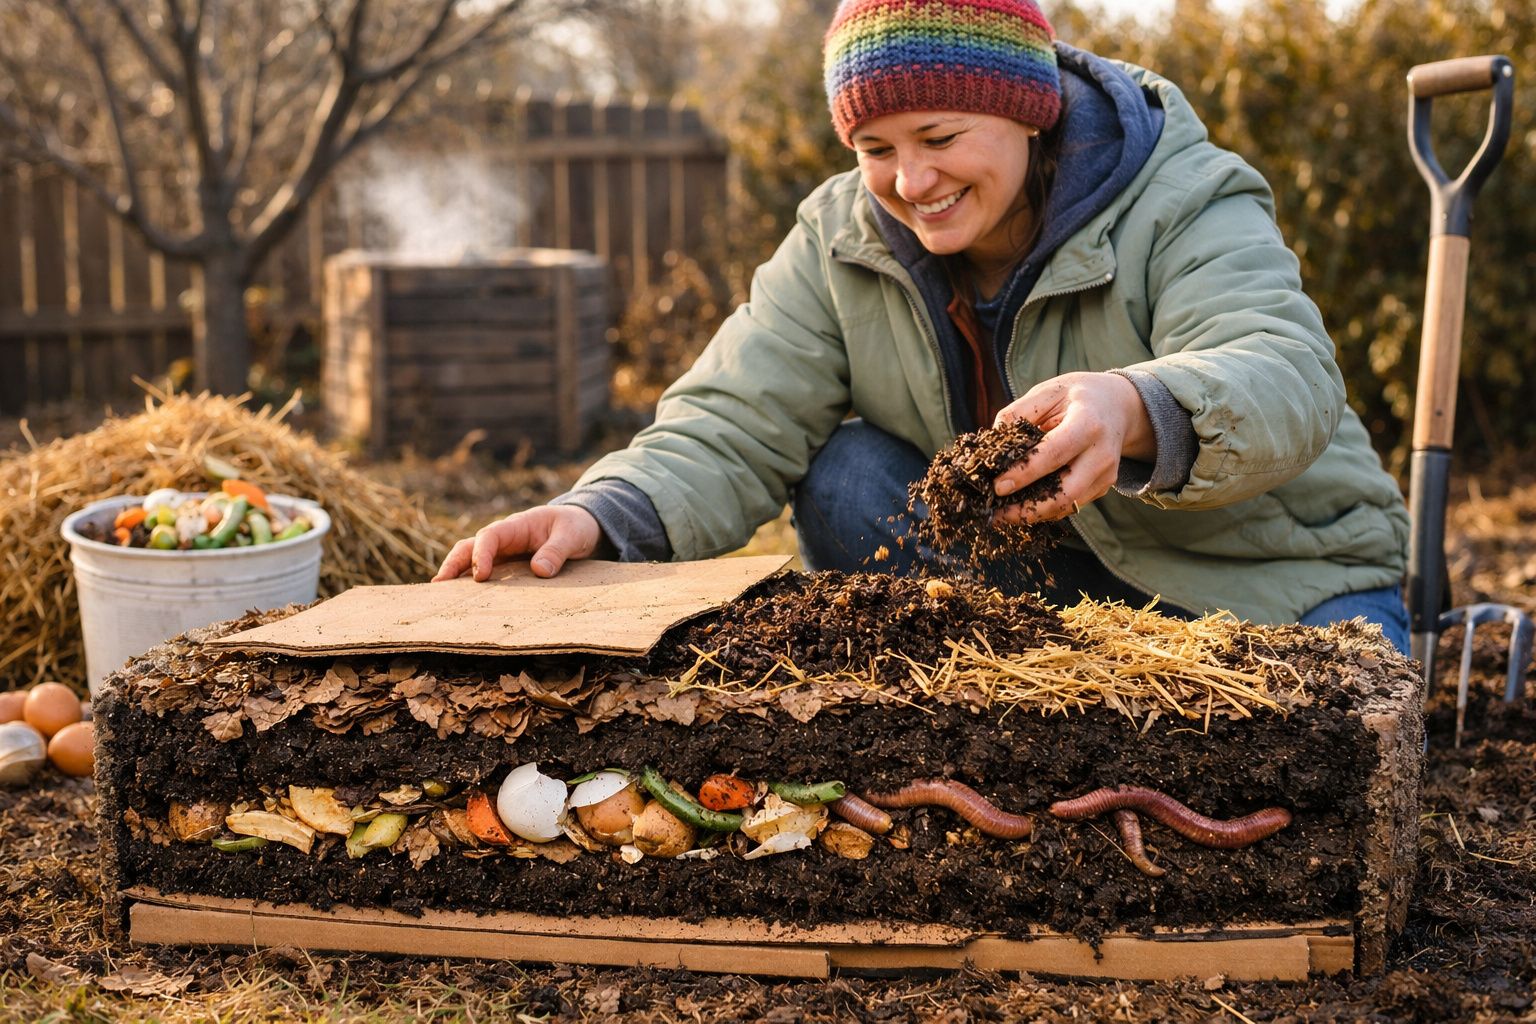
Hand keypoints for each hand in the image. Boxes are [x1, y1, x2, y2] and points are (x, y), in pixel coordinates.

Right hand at [432, 505, 602, 581]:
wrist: (580, 528)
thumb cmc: (575, 527)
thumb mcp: (572, 535)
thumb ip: (557, 550)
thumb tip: (539, 571)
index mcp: (517, 526)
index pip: (490, 536)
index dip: (482, 554)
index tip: (481, 576)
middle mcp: (503, 539)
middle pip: (469, 547)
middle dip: (453, 564)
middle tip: (439, 585)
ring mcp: (502, 554)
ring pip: (470, 560)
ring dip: (455, 576)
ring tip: (440, 598)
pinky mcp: (506, 568)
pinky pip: (484, 575)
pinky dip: (469, 586)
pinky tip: (461, 604)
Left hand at [990, 372, 1154, 523]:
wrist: (1118, 404)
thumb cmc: (1077, 396)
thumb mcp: (1047, 392)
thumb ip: (1018, 413)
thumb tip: (991, 445)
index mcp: (1088, 423)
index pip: (1054, 454)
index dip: (1024, 474)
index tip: (997, 487)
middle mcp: (1102, 454)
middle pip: (1065, 494)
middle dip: (1027, 510)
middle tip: (995, 514)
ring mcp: (1106, 474)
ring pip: (1067, 506)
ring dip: (1033, 514)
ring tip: (1003, 514)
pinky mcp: (1103, 487)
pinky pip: (1071, 505)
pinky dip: (1045, 509)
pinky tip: (1023, 505)